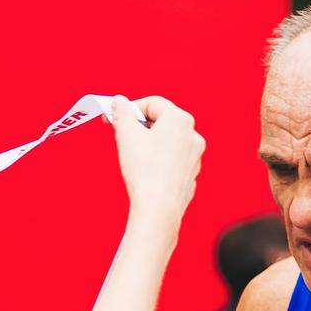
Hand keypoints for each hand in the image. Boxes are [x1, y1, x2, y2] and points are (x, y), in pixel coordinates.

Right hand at [110, 95, 204, 240]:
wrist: (158, 209)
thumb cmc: (145, 169)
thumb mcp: (126, 134)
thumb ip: (122, 113)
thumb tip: (120, 102)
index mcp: (181, 120)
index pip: (153, 103)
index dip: (131, 107)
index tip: (115, 116)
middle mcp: (193, 136)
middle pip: (162, 121)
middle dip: (140, 125)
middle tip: (121, 133)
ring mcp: (194, 158)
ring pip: (168, 142)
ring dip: (149, 143)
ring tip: (133, 154)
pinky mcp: (190, 177)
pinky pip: (171, 162)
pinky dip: (158, 161)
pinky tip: (145, 172)